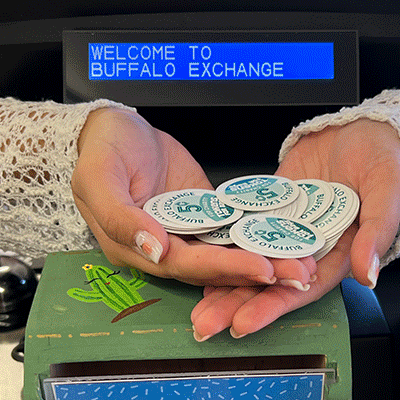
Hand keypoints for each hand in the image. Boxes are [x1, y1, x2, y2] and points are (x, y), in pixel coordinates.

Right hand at [72, 107, 313, 287]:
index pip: (184, 265)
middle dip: (256, 271)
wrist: (114, 127)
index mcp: (134, 249)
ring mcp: (185, 234)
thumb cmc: (101, 150)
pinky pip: (232, 230)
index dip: (223, 268)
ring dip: (264, 259)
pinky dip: (259, 237)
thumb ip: (120, 217)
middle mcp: (162, 250)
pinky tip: (288, 238)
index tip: (260, 268)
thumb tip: (154, 249)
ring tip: (301, 262)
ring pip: (227, 254)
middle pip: (213, 268)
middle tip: (296, 271)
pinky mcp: (203, 217)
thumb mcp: (98, 178)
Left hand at [191, 118, 399, 339]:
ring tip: (194, 305)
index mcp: (337, 256)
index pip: (299, 289)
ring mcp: (285, 227)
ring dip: (221, 281)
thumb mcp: (388, 194)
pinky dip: (220, 241)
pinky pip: (241, 224)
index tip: (242, 324)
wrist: (373, 129)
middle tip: (203, 324)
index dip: (271, 307)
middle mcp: (307, 248)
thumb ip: (375, 235)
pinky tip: (194, 254)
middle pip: (267, 283)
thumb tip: (367, 275)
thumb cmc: (389, 163)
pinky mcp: (270, 204)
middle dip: (235, 304)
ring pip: (248, 259)